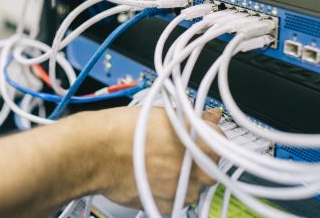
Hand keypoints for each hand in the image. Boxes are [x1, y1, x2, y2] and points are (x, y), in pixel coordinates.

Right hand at [86, 106, 222, 213]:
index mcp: (201, 142)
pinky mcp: (168, 206)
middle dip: (198, 160)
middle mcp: (197, 168)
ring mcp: (183, 190)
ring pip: (195, 187)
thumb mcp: (166, 113)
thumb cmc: (126, 130)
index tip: (198, 137)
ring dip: (185, 178)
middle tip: (177, 152)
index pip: (221, 141)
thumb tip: (211, 116)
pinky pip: (177, 199)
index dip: (207, 138)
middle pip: (211, 167)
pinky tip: (154, 177)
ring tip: (161, 165)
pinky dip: (170, 191)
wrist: (98, 152)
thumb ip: (196, 119)